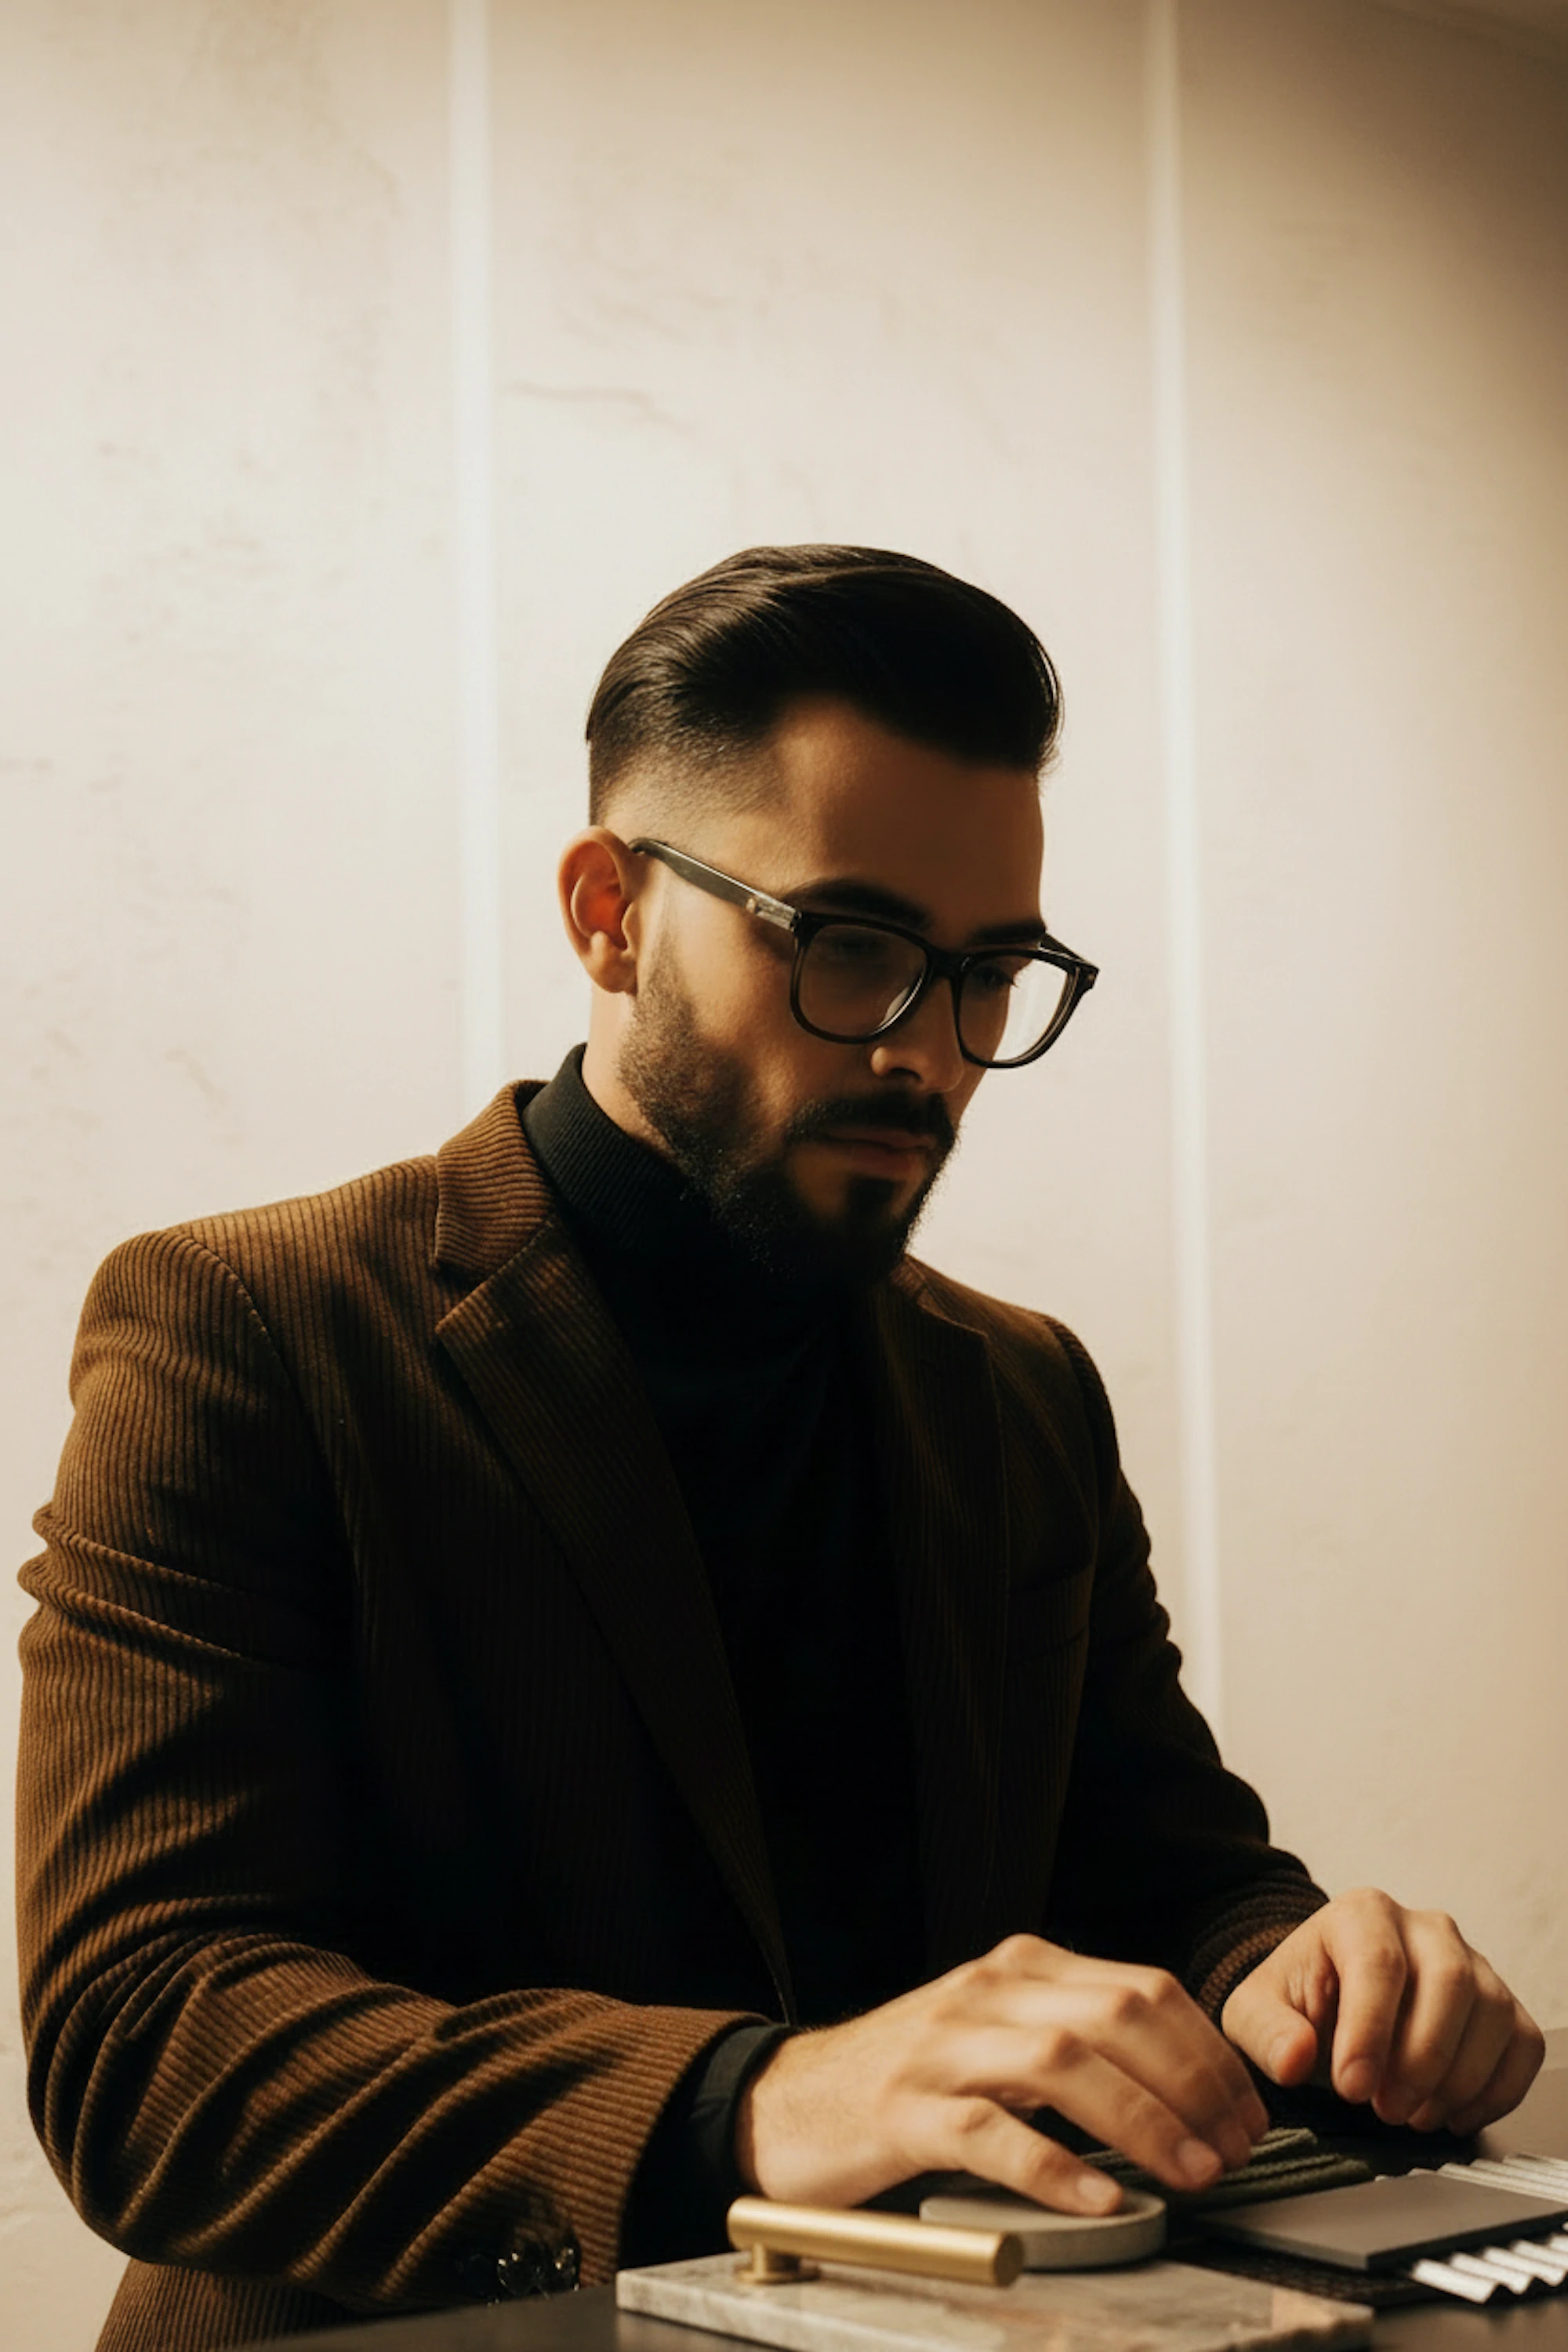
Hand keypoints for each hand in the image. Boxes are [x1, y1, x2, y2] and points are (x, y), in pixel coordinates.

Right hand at [735, 1933, 1269, 2213]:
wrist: (785, 2100)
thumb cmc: (905, 2081)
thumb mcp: (997, 2039)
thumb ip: (1074, 2043)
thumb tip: (1184, 2085)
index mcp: (1018, 1968)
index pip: (1141, 1989)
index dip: (1208, 2053)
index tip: (1247, 2115)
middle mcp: (985, 1991)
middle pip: (1117, 2016)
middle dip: (1193, 2084)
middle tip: (1233, 2151)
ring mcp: (941, 2047)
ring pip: (1063, 2062)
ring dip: (1144, 2122)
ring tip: (1189, 2173)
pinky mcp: (902, 2110)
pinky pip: (990, 2131)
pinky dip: (1055, 2167)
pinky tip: (1098, 2201)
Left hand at [1222, 1888, 1543, 2133]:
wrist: (1331, 2004)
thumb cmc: (1300, 2004)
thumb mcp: (1258, 2014)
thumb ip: (1268, 2032)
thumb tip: (1294, 2057)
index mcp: (1362, 1915)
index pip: (1379, 1963)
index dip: (1369, 2032)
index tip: (1353, 2087)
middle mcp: (1425, 1928)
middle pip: (1448, 1983)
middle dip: (1421, 2059)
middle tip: (1387, 2109)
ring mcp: (1471, 1962)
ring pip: (1492, 2013)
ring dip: (1459, 2079)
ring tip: (1414, 2115)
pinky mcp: (1501, 2003)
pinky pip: (1522, 2042)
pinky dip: (1498, 2089)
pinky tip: (1455, 2113)